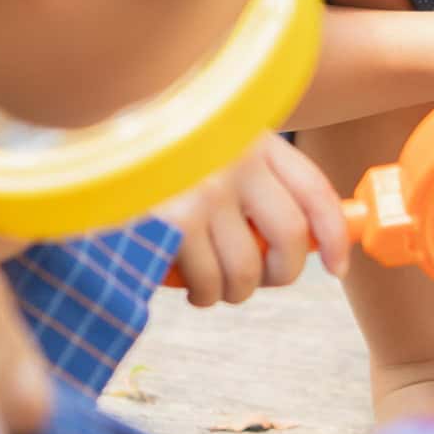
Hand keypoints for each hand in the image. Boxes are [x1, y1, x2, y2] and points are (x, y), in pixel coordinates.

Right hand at [158, 135, 348, 307]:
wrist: (94, 138)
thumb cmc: (163, 152)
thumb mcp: (219, 146)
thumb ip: (257, 178)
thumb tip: (306, 238)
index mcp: (257, 142)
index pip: (315, 193)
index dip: (336, 237)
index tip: (338, 267)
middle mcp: (238, 165)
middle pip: (291, 238)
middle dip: (284, 273)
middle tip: (263, 280)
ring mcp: (206, 194)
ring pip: (248, 270)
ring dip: (238, 291)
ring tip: (219, 285)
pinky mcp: (173, 223)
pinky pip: (206, 280)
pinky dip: (204, 294)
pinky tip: (193, 286)